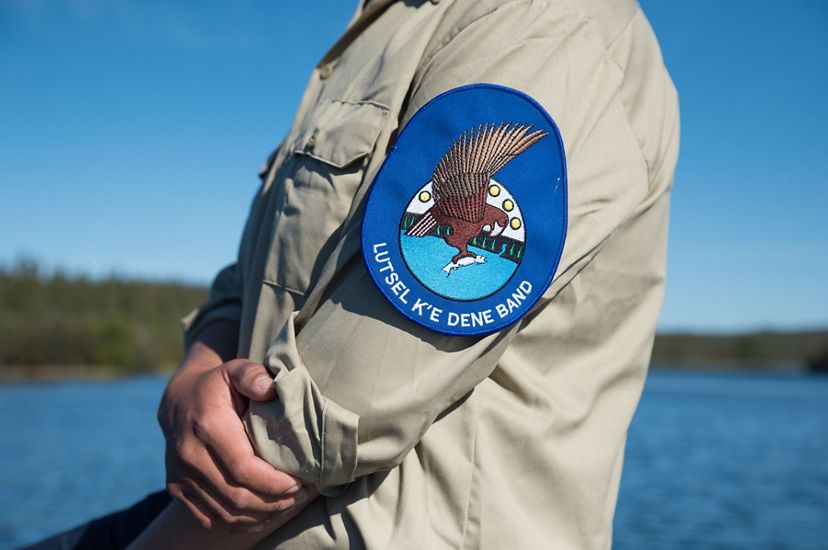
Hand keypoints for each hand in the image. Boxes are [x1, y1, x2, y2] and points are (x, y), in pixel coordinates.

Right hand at [158, 357, 307, 531]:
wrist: (178, 400)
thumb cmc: (218, 385)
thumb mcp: (235, 370)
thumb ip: (253, 375)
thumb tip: (270, 388)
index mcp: (206, 425)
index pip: (243, 468)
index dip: (273, 483)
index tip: (299, 482)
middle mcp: (188, 455)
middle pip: (236, 495)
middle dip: (274, 501)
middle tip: (300, 494)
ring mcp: (180, 476)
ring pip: (225, 512)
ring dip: (261, 514)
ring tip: (287, 504)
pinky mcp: (177, 490)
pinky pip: (210, 519)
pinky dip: (240, 523)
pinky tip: (264, 514)